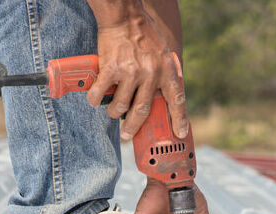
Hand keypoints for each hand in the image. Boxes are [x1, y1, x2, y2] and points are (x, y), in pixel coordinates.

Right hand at [87, 10, 188, 140]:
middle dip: (134, 127)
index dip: (179, 119)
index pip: (177, 99)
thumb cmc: (143, 35)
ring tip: (113, 112)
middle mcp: (150, 73)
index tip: (180, 133)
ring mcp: (130, 72)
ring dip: (115, 113)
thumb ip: (163, 75)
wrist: (124, 15)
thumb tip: (161, 99)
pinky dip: (96, 99)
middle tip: (128, 135)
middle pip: (142, 110)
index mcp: (166, 70)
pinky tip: (95, 100)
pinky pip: (101, 93)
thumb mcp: (162, 54)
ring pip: (121, 106)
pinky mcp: (111, 68)